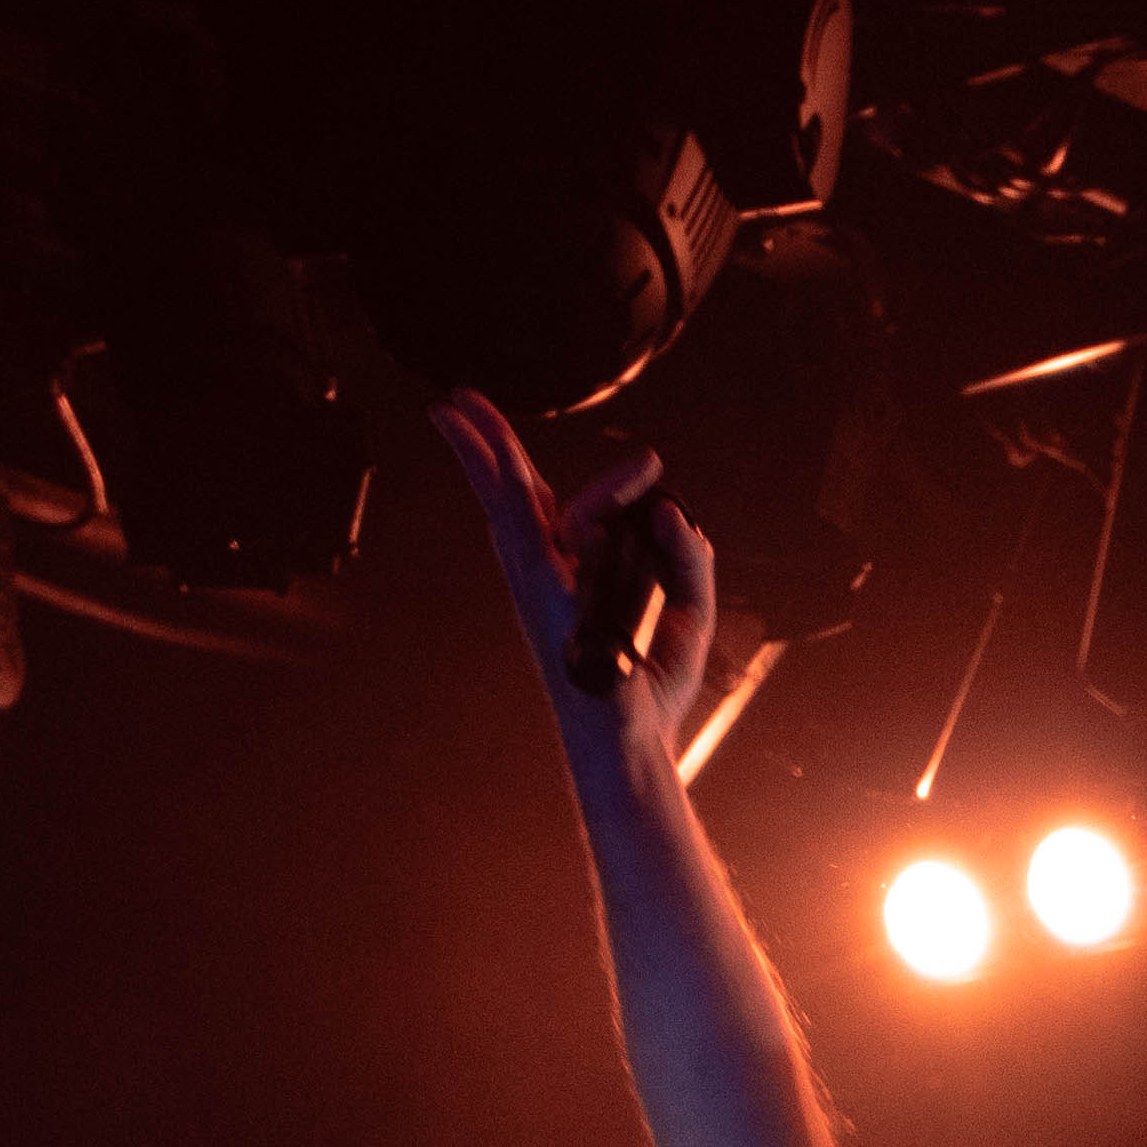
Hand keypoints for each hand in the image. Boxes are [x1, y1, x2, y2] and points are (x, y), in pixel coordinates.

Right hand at [431, 391, 721, 768]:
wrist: (635, 743)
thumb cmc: (652, 686)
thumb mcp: (692, 611)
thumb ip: (689, 557)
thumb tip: (672, 512)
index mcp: (574, 574)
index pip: (565, 507)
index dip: (610, 478)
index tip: (652, 463)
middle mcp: (548, 575)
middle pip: (515, 496)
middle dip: (489, 446)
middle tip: (456, 403)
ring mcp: (540, 588)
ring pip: (515, 504)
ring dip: (485, 456)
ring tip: (455, 416)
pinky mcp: (547, 602)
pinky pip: (531, 537)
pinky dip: (507, 491)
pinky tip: (482, 459)